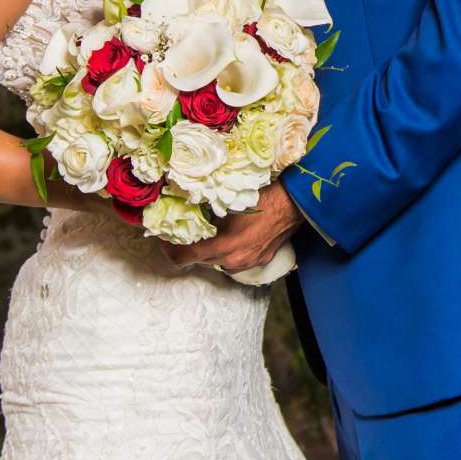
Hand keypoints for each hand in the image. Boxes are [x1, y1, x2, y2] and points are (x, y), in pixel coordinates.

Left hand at [164, 184, 301, 273]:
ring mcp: (248, 263)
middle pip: (200, 260)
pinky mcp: (260, 261)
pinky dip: (228, 251)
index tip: (164, 238)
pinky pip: (234, 260)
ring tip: (210, 232)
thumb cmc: (263, 196)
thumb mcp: (226, 202)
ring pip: (217, 261)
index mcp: (223, 247)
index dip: (169, 249)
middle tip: (185, 230)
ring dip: (210, 250)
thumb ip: (203, 213)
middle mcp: (233, 260)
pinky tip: (232, 235)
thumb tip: (182, 211)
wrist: (296, 203)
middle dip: (190, 246)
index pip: (183, 258)